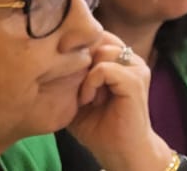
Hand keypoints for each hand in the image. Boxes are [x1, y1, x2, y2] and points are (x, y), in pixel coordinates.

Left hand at [66, 33, 175, 170]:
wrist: (121, 151)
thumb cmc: (99, 127)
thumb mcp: (78, 95)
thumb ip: (72, 73)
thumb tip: (49, 54)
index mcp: (121, 60)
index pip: (97, 35)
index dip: (78, 48)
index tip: (65, 71)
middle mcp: (132, 59)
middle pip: (98, 37)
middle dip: (80, 59)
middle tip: (75, 86)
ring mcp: (137, 68)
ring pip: (102, 50)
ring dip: (85, 72)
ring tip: (83, 95)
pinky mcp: (135, 81)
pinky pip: (104, 68)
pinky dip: (90, 84)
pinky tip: (87, 100)